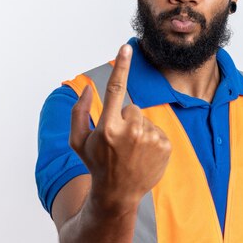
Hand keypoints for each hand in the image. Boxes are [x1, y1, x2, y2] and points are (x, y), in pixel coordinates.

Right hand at [69, 44, 171, 210]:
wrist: (118, 193)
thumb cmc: (96, 164)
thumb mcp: (78, 141)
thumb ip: (78, 112)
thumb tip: (86, 88)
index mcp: (107, 128)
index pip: (115, 89)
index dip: (121, 66)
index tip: (126, 48)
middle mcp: (130, 131)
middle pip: (132, 108)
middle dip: (125, 119)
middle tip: (119, 142)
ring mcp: (150, 139)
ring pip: (145, 119)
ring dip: (139, 130)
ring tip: (131, 151)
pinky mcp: (164, 146)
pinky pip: (157, 131)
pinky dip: (151, 140)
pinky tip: (143, 156)